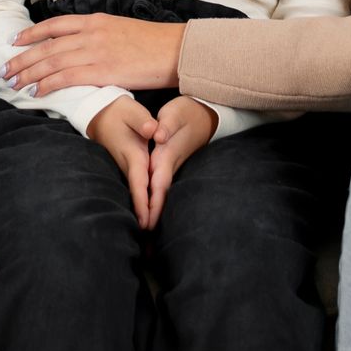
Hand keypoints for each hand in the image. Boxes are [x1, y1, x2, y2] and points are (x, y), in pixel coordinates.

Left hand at [5, 13, 184, 95]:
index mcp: (96, 21)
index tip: (14, 41)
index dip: (31, 34)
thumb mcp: (122, 30)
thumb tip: (85, 46)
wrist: (177, 50)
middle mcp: (91, 33)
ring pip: (52, 62)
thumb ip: (100, 36)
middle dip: (22, 58)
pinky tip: (36, 91)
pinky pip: (67, 78)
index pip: (55, 25)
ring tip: (13, 82)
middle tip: (4, 68)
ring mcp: (96, 52)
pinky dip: (48, 84)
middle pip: (47, 45)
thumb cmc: (154, 44)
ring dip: (29, 73)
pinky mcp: (103, 71)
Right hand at [86, 97, 158, 225]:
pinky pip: (135, 186)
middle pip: (137, 193)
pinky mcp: (126, 166)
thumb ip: (143, 121)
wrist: (100, 112)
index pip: (139, 181)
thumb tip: (155, 131)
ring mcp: (125, 166)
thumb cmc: (118, 111)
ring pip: (135, 191)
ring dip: (142, 210)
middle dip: (143, 214)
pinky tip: (146, 213)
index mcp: (132, 153)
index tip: (146, 220)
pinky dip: (140, 200)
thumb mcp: (132, 110)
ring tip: (150, 230)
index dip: (142, 201)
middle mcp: (128, 164)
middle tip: (150, 235)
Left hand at [145, 96, 216, 229]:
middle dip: (154, 216)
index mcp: (167, 154)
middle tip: (144, 239)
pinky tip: (154, 212)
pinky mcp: (173, 162)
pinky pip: (163, 186)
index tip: (147, 222)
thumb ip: (166, 125)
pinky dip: (158, 199)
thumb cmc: (187, 111)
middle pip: (161, 194)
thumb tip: (158, 135)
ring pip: (163, 192)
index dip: (152, 202)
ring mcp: (173, 165)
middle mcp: (170, 163)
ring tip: (147, 234)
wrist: (206, 112)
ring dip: (156, 212)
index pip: (158, 182)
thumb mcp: (176, 113)